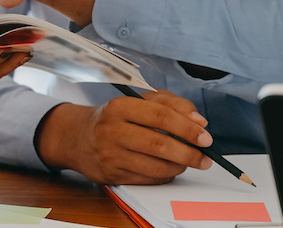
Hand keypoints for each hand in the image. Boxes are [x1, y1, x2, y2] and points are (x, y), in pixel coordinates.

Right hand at [36, 90, 213, 184]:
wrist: (78, 138)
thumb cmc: (115, 118)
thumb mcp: (139, 101)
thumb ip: (171, 104)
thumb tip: (199, 122)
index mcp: (120, 107)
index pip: (161, 117)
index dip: (187, 128)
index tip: (205, 136)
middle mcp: (112, 131)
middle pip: (160, 145)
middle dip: (189, 153)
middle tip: (204, 157)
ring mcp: (110, 155)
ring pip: (155, 167)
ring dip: (179, 167)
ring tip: (187, 162)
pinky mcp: (111, 175)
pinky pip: (147, 179)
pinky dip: (165, 176)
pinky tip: (169, 169)